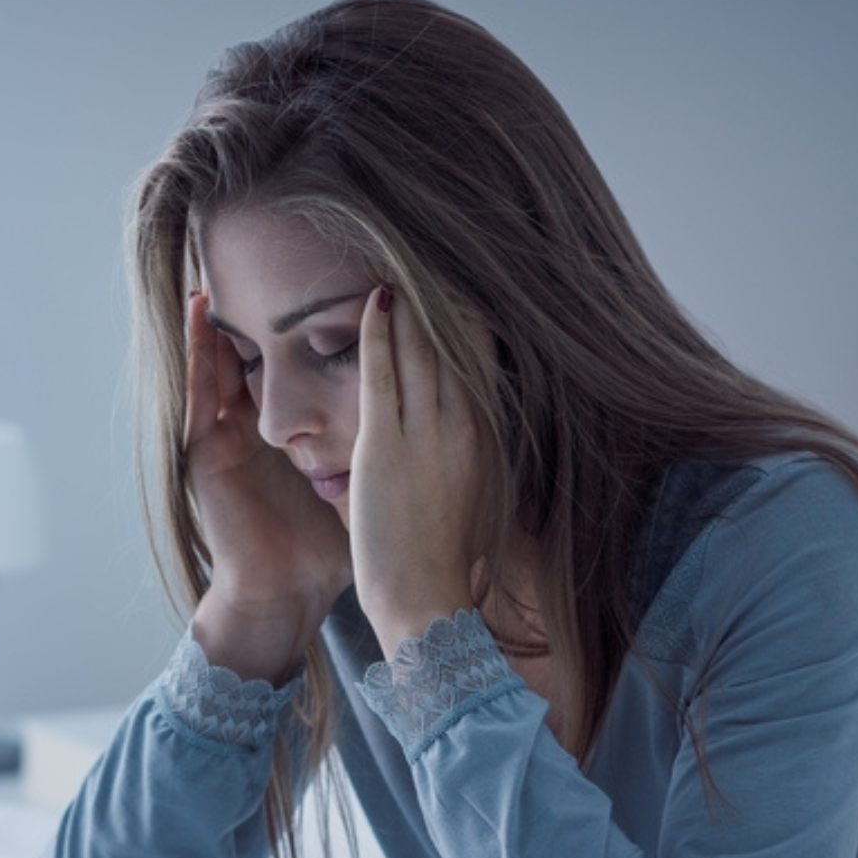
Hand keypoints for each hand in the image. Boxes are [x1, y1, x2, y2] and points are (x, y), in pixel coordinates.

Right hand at [181, 291, 352, 680]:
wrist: (288, 592)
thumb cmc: (328, 549)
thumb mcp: (364, 484)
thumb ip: (389, 453)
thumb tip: (444, 429)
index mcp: (293, 433)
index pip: (297, 365)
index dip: (307, 325)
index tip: (328, 278)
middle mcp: (258, 428)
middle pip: (258, 356)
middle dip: (261, 310)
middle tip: (266, 252)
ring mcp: (228, 437)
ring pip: (222, 364)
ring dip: (218, 319)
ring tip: (221, 267)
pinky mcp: (206, 453)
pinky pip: (198, 392)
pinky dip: (195, 351)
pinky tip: (197, 315)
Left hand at [350, 287, 484, 657]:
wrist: (427, 604)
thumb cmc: (443, 565)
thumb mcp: (470, 502)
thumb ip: (464, 464)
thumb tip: (466, 448)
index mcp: (483, 441)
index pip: (479, 362)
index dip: (467, 320)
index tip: (459, 286)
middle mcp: (462, 428)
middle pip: (454, 345)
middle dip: (440, 298)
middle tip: (427, 252)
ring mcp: (425, 435)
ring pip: (421, 349)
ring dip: (410, 302)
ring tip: (399, 260)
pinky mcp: (385, 447)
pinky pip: (382, 374)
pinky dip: (378, 333)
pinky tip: (374, 299)